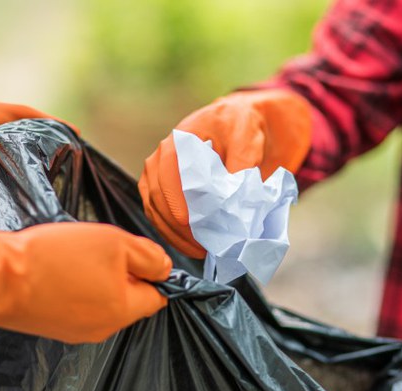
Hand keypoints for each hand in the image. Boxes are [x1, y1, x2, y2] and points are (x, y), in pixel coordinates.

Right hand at [0, 216, 171, 343]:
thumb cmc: (55, 258)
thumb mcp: (114, 243)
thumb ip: (148, 256)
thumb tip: (165, 270)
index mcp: (122, 312)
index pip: (157, 297)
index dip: (151, 271)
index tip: (135, 252)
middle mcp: (101, 330)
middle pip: (128, 299)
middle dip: (121, 273)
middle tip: (99, 248)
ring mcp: (73, 331)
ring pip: (100, 301)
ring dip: (95, 278)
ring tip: (72, 256)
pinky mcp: (49, 326)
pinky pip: (74, 304)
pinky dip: (71, 286)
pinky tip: (54, 268)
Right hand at [139, 88, 311, 257]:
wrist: (238, 128)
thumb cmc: (241, 128)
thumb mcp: (246, 137)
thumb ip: (240, 163)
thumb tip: (232, 197)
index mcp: (177, 143)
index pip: (168, 175)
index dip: (177, 201)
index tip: (190, 223)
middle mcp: (159, 160)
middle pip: (158, 198)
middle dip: (178, 226)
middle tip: (202, 245)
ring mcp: (156, 178)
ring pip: (155, 212)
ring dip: (175, 235)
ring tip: (200, 251)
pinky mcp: (160, 194)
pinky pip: (158, 218)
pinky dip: (173, 235)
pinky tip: (192, 247)